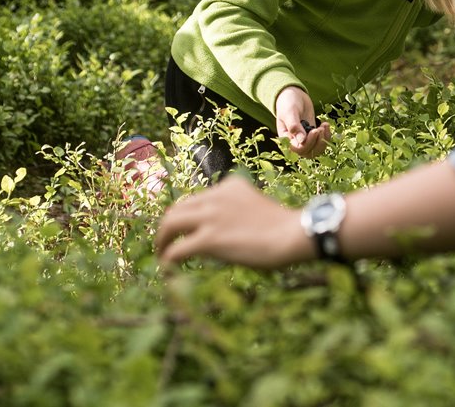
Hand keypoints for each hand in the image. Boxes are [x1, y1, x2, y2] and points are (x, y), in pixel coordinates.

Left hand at [155, 175, 310, 267]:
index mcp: (230, 185)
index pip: (197, 199)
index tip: (183, 229)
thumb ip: (236, 210)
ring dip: (162, 240)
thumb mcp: (255, 206)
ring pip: (170, 224)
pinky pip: (177, 249)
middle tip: (165, 241)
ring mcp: (211, 216)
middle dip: (167, 226)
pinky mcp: (209, 239)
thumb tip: (222, 232)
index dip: (186, 215)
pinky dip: (169, 259)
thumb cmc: (283, 226)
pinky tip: (169, 268)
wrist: (293, 234)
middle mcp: (216, 196)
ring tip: (161, 254)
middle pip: (177, 208)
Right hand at [274, 86, 331, 157]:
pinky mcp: (313, 135)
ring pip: (316, 150)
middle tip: (320, 128)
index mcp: (286, 139)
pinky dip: (327, 135)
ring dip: (323, 140)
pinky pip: (321, 142)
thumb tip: (301, 141)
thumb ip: (294, 126)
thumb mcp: (289, 112)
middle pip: (309, 153)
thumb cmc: (288, 102)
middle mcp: (295, 142)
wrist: (294, 95)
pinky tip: (325, 124)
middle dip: (317, 142)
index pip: (298, 149)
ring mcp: (305, 139)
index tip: (315, 130)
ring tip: (324, 125)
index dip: (308, 143)